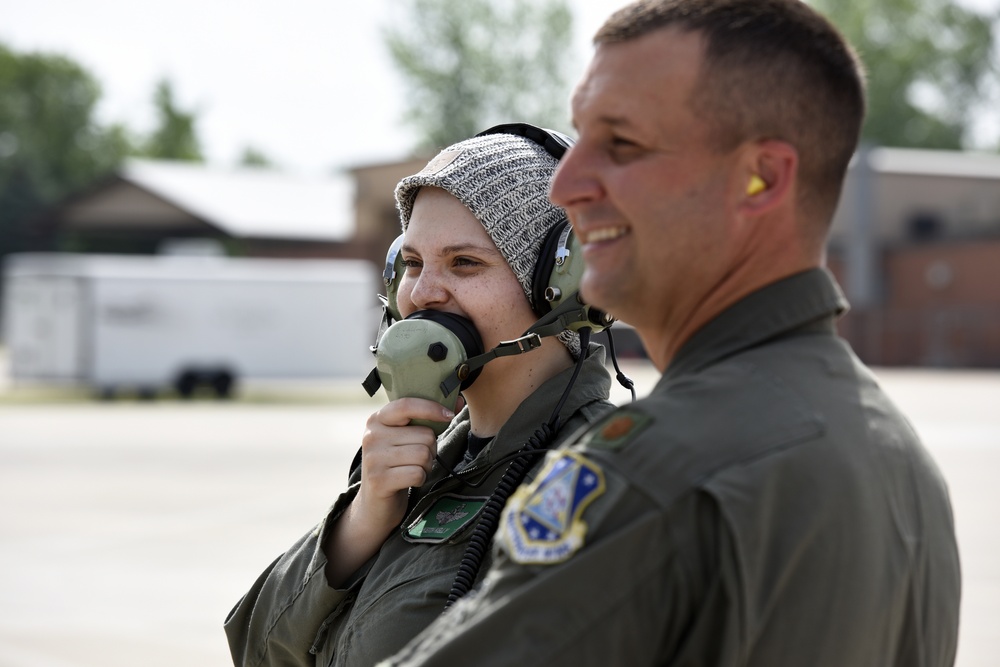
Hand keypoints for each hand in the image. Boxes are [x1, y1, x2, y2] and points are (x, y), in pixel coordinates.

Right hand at [354, 398, 454, 533]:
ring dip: (426, 464)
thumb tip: (458, 402)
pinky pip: (417, 473)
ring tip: (412, 468)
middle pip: (424, 434)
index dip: (432, 408)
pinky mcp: (379, 480)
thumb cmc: (397, 464)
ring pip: (423, 454)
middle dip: (430, 449)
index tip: (449, 415)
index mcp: (377, 420)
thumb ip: (426, 418)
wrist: (375, 503)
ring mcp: (373, 458)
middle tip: (417, 458)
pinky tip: (409, 480)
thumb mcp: (404, 437)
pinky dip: (420, 478)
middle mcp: (371, 436)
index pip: (407, 405)